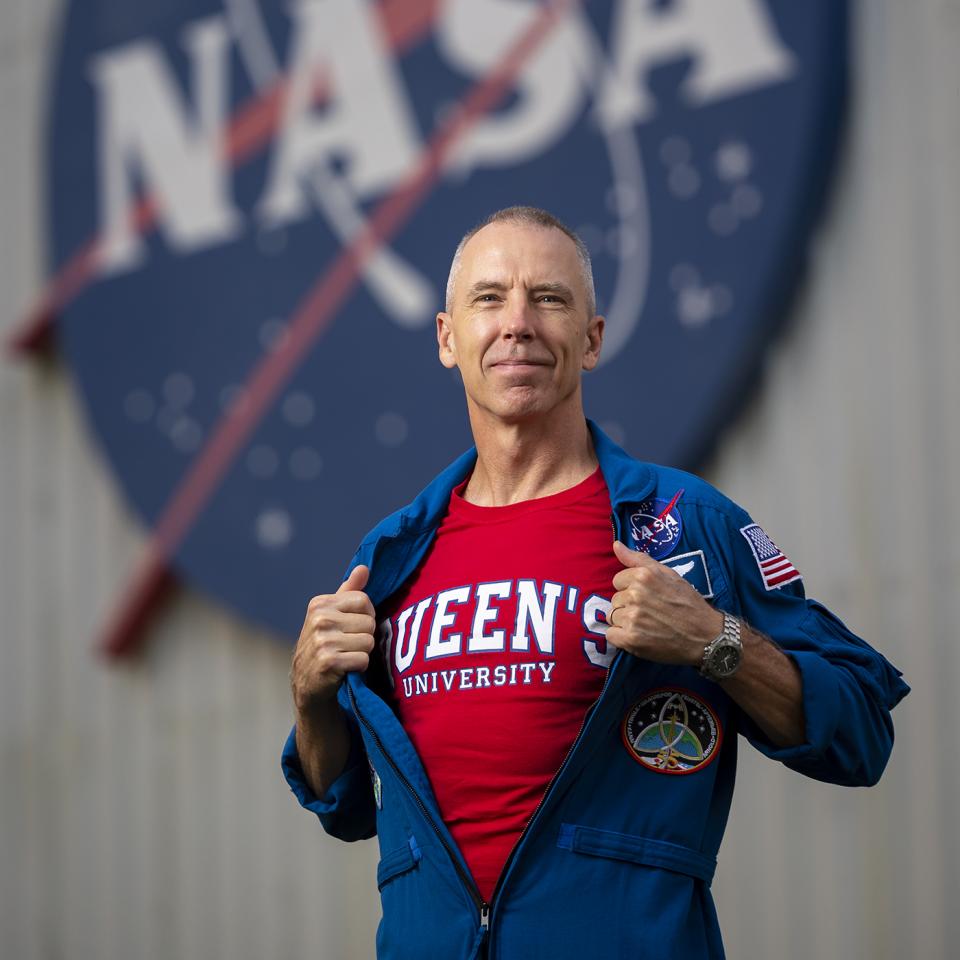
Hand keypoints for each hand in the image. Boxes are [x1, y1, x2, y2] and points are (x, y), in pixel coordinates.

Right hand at [290, 565, 376, 716]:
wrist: (306, 683)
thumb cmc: (324, 644)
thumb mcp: (332, 614)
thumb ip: (349, 591)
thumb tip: (364, 568)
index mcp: (320, 604)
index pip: (364, 600)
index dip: (365, 615)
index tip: (353, 626)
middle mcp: (319, 619)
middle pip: (369, 622)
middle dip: (364, 636)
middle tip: (347, 645)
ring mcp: (322, 641)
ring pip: (369, 641)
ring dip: (362, 653)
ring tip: (346, 656)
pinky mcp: (328, 662)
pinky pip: (363, 659)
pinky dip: (359, 667)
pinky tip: (345, 668)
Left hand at [607, 541, 722, 666]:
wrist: (705, 635)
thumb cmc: (687, 602)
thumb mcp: (667, 573)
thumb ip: (638, 558)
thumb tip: (615, 545)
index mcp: (643, 576)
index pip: (618, 581)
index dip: (631, 589)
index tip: (647, 597)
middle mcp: (635, 594)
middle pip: (615, 599)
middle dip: (628, 606)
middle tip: (650, 612)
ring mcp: (632, 617)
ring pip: (612, 617)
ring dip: (625, 622)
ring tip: (647, 625)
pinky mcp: (631, 638)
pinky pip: (611, 635)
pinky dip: (621, 638)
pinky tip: (638, 636)